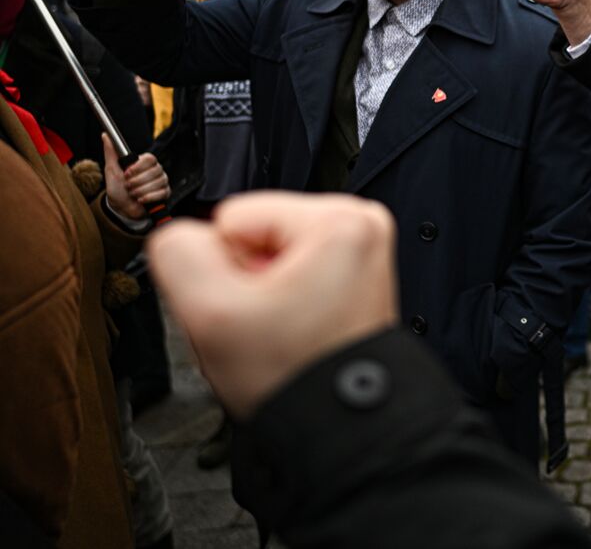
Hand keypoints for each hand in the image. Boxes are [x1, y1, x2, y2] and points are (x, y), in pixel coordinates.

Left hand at [102, 133, 169, 220]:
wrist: (121, 208)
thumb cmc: (117, 188)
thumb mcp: (112, 170)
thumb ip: (111, 152)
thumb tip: (105, 135)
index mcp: (144, 163)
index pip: (150, 158)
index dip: (138, 167)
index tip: (127, 173)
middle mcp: (155, 170)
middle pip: (154, 171)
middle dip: (137, 182)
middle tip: (128, 186)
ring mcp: (162, 181)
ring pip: (157, 183)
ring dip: (141, 191)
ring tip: (134, 194)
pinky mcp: (165, 193)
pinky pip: (161, 193)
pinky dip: (148, 198)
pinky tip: (141, 200)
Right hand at [146, 192, 398, 417]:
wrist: (335, 424)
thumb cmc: (296, 376)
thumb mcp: (211, 313)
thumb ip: (177, 255)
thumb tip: (177, 235)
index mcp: (339, 221)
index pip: (232, 216)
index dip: (223, 267)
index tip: (248, 306)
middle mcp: (361, 226)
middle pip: (254, 233)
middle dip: (243, 280)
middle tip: (262, 324)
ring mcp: (362, 251)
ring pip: (269, 254)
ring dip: (261, 294)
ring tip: (277, 330)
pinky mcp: (356, 275)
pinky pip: (294, 272)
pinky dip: (283, 301)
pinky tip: (291, 331)